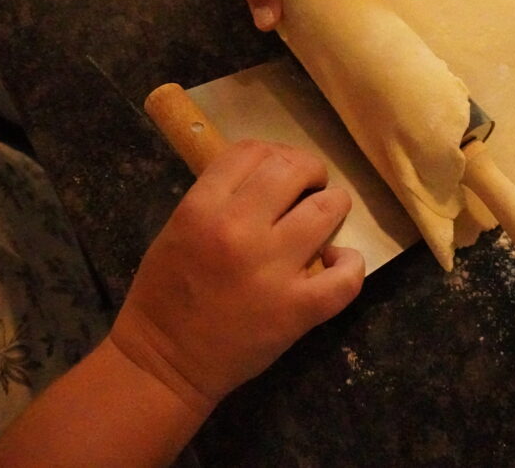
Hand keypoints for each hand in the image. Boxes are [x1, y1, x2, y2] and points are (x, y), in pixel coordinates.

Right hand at [110, 140, 364, 410]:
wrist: (164, 363)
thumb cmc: (165, 294)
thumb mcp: (178, 228)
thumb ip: (218, 197)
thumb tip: (269, 175)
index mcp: (202, 208)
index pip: (251, 151)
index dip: (273, 153)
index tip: (281, 170)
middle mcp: (239, 230)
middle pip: (293, 169)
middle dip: (309, 171)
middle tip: (310, 187)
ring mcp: (273, 269)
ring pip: (327, 209)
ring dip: (333, 206)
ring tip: (325, 217)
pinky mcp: (297, 308)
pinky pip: (346, 276)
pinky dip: (350, 264)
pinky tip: (337, 262)